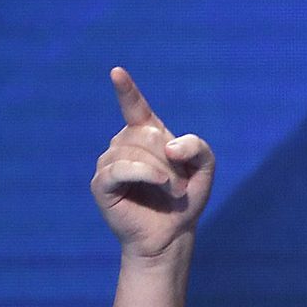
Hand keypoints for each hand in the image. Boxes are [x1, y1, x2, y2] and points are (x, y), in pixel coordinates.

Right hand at [90, 67, 214, 259]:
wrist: (172, 233)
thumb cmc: (185, 199)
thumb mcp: (204, 168)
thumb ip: (198, 146)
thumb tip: (168, 146)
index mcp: (146, 135)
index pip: (135, 108)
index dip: (126, 91)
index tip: (116, 72)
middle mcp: (123, 144)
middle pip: (147, 135)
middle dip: (171, 160)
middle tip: (178, 184)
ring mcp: (109, 162)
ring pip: (136, 152)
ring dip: (163, 173)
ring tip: (170, 190)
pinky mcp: (102, 183)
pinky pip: (121, 168)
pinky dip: (145, 174)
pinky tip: (158, 184)